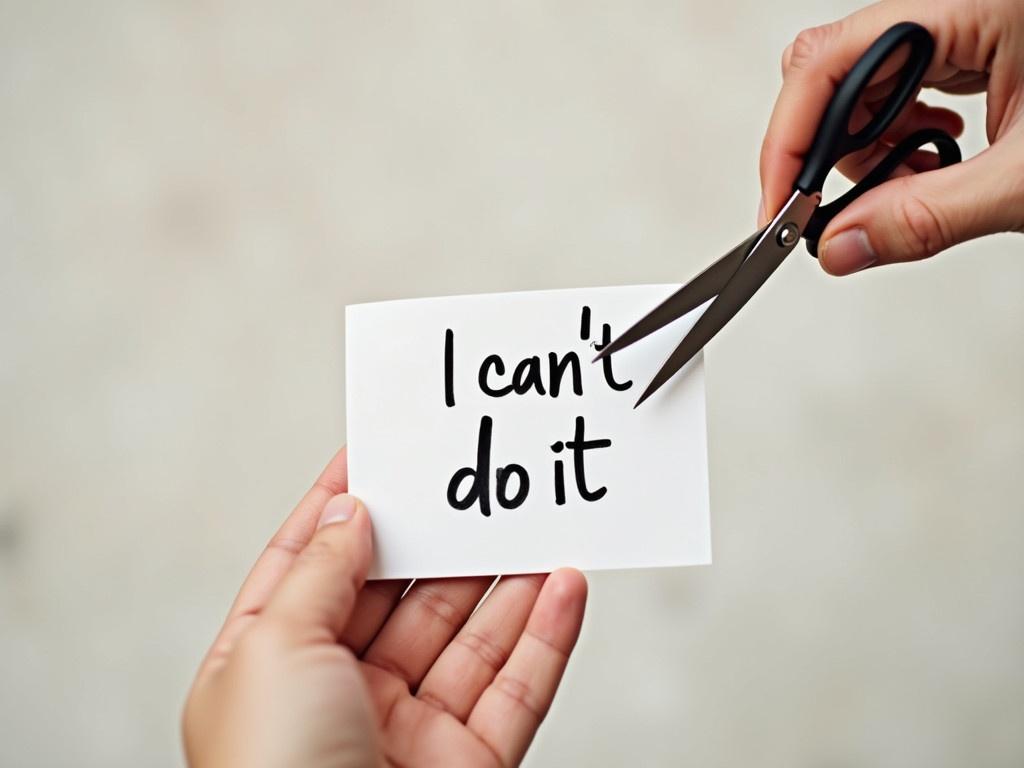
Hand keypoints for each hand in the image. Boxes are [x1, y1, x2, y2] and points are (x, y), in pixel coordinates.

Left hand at [182, 447, 587, 767]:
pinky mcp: (471, 764)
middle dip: (442, 537)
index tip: (380, 451)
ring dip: (507, 578)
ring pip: (470, 635)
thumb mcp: (273, 650)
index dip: (344, 504)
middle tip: (479, 480)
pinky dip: (549, 636)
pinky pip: (518, 688)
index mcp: (271, 665)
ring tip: (538, 521)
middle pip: (401, 594)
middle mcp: (338, 694)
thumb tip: (354, 511)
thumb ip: (320, 572)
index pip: (310, 564)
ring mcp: (407, 730)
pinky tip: (566, 587)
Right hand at [759, 0, 1023, 274]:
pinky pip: (901, 90)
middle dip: (829, 147)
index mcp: (974, 4)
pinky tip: (937, 159)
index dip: (790, 137)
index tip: (782, 205)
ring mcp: (965, 23)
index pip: (830, 59)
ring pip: (861, 84)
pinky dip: (899, 139)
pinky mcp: (975, 47)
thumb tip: (842, 246)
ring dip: (867, 148)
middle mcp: (960, 4)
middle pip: (835, 69)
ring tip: (917, 182)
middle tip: (844, 206)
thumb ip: (926, 218)